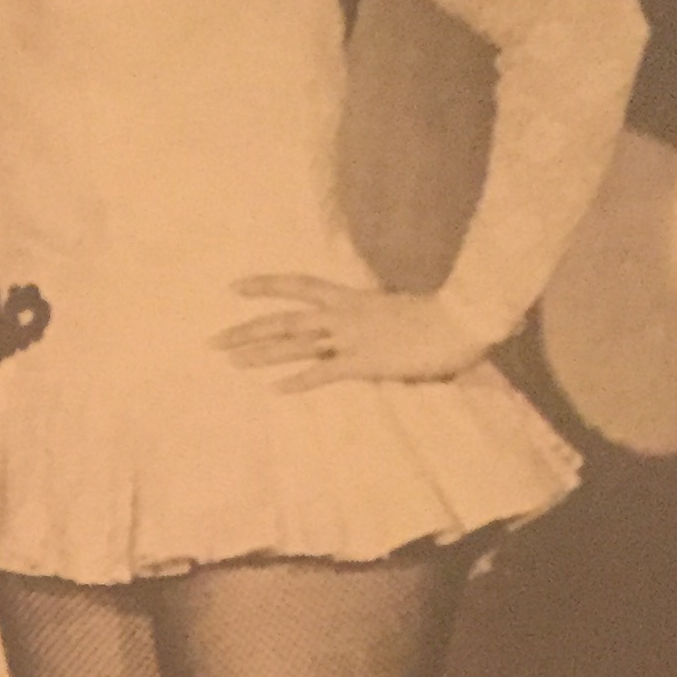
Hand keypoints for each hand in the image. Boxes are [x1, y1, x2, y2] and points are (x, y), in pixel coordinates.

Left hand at [215, 276, 489, 393]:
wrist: (463, 318)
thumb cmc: (439, 315)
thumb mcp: (397, 311)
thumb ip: (377, 317)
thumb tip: (373, 324)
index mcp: (352, 298)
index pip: (298, 285)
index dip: (265, 285)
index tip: (234, 287)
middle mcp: (344, 314)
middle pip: (284, 320)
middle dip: (246, 330)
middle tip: (213, 341)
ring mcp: (351, 338)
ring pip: (294, 344)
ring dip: (260, 354)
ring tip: (230, 362)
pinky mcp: (364, 362)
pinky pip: (324, 373)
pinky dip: (298, 382)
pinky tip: (274, 391)